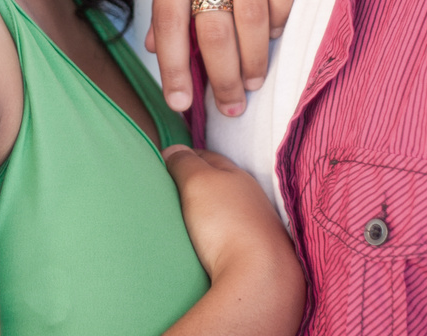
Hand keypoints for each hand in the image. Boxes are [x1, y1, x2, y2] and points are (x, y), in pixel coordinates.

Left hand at [148, 0, 305, 113]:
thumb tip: (158, 46)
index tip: (179, 103)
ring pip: (249, 18)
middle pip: (212, 28)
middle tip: (228, 105)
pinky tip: (272, 36)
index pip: (168, 19)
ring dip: (253, 59)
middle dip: (221, 76)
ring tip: (252, 83)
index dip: (172, 66)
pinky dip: (277, 22)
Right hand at [164, 146, 304, 315]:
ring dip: (210, 209)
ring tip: (188, 216)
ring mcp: (257, 226)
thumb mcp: (197, 182)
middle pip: (220, 182)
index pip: (208, 157)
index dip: (187, 156)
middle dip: (199, 181)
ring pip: (228, 209)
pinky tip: (210, 242)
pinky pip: (231, 235)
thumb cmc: (226, 223)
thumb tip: (174, 149)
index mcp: (237, 175)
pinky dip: (219, 232)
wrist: (258, 276)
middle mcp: (251, 197)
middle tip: (174, 187)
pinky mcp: (256, 254)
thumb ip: (184, 163)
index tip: (168, 161)